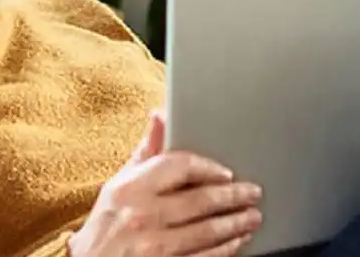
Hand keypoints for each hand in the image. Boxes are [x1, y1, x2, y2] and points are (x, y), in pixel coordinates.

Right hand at [69, 112, 263, 256]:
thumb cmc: (106, 225)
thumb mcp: (118, 185)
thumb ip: (145, 152)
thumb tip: (160, 115)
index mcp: (131, 189)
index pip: (179, 166)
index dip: (209, 168)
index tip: (227, 173)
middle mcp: (142, 216)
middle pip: (201, 200)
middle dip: (235, 196)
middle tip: (253, 193)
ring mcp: (154, 247)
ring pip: (208, 231)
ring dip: (237, 223)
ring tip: (252, 216)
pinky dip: (227, 249)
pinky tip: (237, 241)